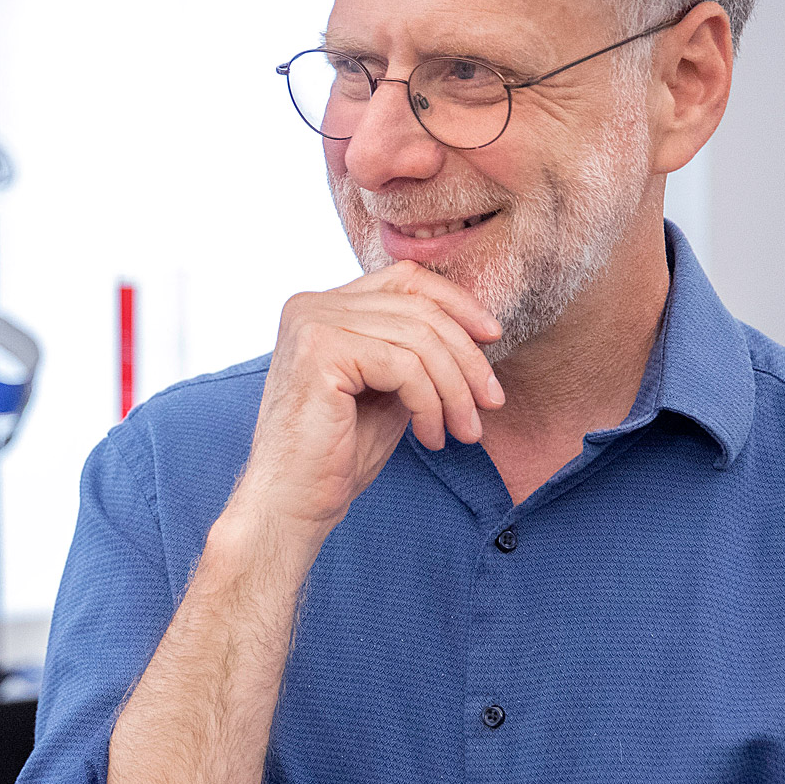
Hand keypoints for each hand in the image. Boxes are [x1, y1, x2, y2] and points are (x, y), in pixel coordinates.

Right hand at [229, 264, 503, 534]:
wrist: (291, 504)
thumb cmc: (338, 455)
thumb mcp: (389, 390)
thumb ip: (415, 353)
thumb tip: (475, 331)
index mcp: (323, 307)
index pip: (405, 279)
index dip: (457, 303)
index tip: (493, 339)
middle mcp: (311, 305)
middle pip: (418, 307)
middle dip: (467, 357)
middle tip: (492, 403)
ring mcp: (312, 324)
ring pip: (419, 338)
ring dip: (455, 389)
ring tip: (464, 430)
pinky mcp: (320, 352)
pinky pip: (405, 366)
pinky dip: (430, 404)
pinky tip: (430, 437)